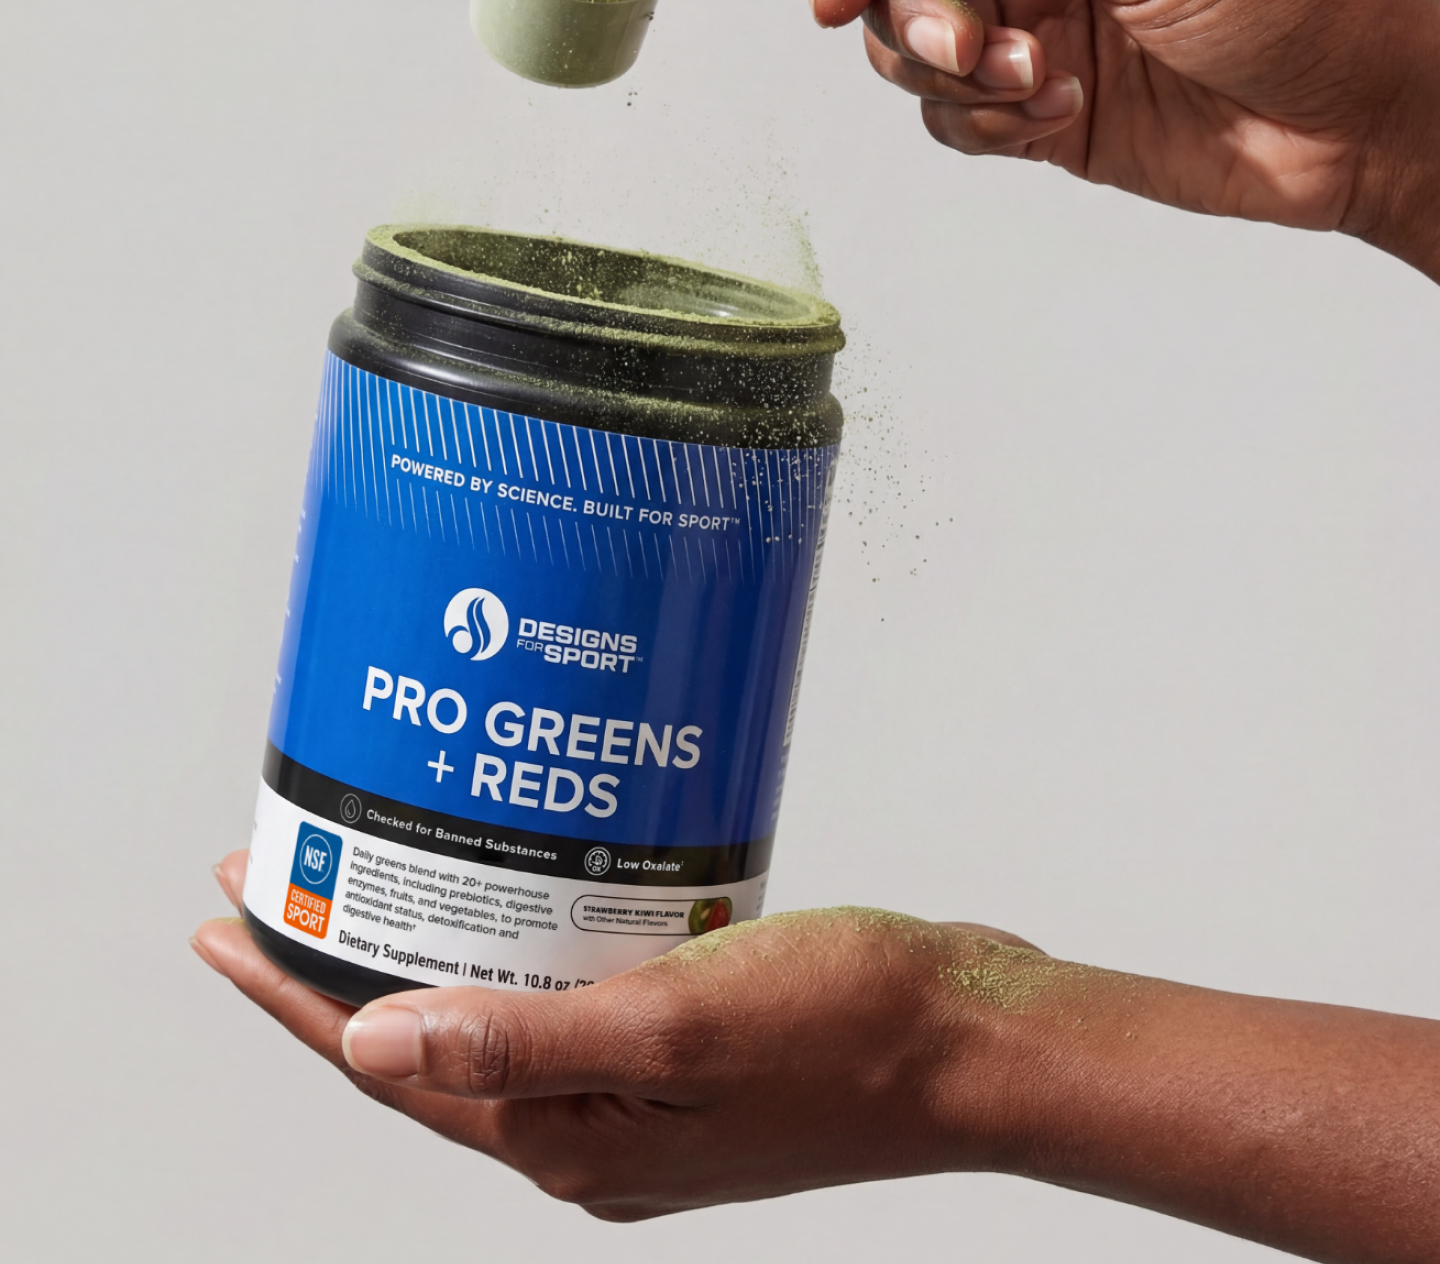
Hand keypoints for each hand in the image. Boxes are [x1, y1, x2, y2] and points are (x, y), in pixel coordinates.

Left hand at [197, 849, 1439, 1256]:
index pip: (390, 1064)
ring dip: (427, 948)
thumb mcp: (672, 1025)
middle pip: (427, 1041)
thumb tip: (370, 1043)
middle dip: (341, 965)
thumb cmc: (847, 1029)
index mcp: (575, 1134)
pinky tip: (520, 888)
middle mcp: (593, 1119)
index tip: (231, 922)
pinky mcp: (683, 1038)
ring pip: (495, 1012)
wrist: (969, 1034)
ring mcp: (640, 1081)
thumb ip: (521, 1038)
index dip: (296, 993)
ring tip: (378, 878)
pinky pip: (567, 989)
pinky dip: (521, 941)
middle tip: (285, 882)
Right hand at [811, 0, 1439, 279]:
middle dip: (917, 15)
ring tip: (1041, 82)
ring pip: (916, 50)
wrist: (1354, 121)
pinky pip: (957, 117)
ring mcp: (1034, 19)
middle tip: (972, 44)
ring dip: (960, 78)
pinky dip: (989, 125)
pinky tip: (1060, 113)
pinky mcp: (1037, 102)